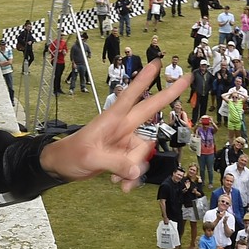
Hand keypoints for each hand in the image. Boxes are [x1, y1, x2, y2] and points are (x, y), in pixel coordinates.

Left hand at [39, 62, 191, 189]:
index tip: (156, 64)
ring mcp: (124, 142)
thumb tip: (135, 170)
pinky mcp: (123, 156)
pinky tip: (120, 184)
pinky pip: (136, 167)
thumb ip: (115, 163)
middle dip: (168, 95)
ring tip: (118, 179)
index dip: (144, 80)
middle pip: (149, 110)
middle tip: (187, 78)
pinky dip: (131, 177)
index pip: (131, 95)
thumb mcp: (90, 158)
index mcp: (112, 119)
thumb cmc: (69, 155)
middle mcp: (122, 127)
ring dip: (135, 169)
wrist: (60, 167)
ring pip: (143, 152)